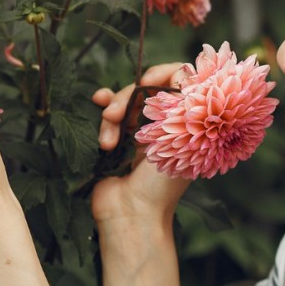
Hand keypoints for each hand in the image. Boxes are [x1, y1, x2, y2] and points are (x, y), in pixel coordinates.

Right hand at [90, 63, 190, 226]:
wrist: (132, 215)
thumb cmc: (162, 185)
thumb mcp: (180, 143)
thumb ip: (183, 106)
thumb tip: (187, 70)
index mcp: (185, 124)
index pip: (182, 81)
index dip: (166, 74)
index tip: (151, 82)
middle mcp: (165, 123)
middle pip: (148, 87)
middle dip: (131, 96)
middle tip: (120, 116)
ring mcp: (139, 129)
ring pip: (125, 99)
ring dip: (113, 113)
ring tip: (107, 141)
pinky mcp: (116, 137)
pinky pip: (109, 109)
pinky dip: (104, 104)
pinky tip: (97, 100)